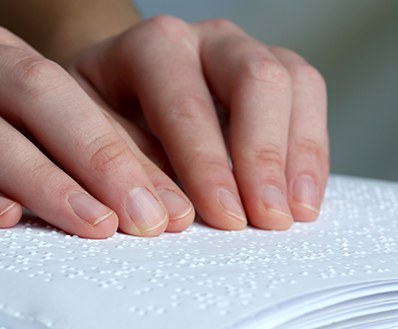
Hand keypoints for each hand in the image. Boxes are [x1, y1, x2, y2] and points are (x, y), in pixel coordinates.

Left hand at [68, 16, 328, 230]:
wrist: (112, 90)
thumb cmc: (95, 119)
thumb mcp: (84, 137)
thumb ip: (121, 168)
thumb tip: (164, 214)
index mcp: (152, 47)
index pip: (185, 101)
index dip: (206, 163)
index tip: (223, 217)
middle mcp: (205, 40)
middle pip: (255, 80)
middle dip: (263, 157)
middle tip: (265, 219)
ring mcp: (245, 52)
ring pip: (295, 84)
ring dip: (298, 156)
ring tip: (293, 216)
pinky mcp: (274, 74)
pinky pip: (310, 99)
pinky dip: (312, 152)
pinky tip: (303, 199)